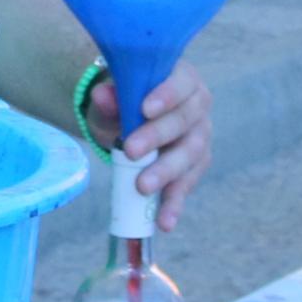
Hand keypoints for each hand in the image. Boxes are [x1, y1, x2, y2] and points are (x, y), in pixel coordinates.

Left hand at [92, 64, 213, 228]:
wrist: (133, 116)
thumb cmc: (127, 99)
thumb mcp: (115, 95)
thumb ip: (110, 95)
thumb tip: (101, 94)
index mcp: (183, 79)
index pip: (181, 84)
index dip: (167, 95)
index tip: (145, 108)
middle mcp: (199, 107)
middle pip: (184, 122)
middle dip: (157, 138)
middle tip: (130, 152)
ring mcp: (200, 138)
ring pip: (190, 156)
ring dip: (167, 174)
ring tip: (142, 188)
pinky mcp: (196, 166)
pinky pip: (187, 185)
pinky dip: (174, 204)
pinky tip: (164, 221)